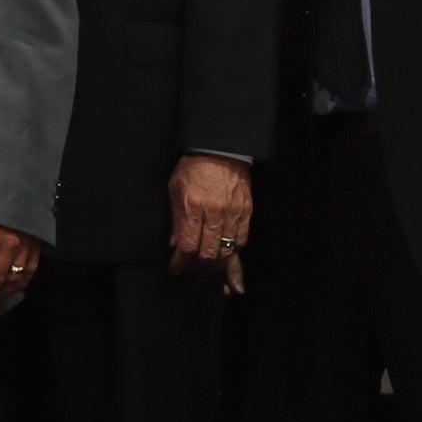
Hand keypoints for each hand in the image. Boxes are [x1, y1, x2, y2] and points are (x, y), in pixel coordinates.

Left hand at [167, 153, 252, 284]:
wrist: (220, 150)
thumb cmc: (194, 168)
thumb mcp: (175, 190)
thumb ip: (176, 220)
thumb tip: (175, 245)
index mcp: (193, 207)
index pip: (188, 246)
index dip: (181, 263)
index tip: (176, 268)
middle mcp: (215, 213)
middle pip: (208, 254)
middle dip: (196, 268)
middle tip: (189, 270)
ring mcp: (233, 213)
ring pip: (226, 252)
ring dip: (214, 265)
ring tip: (205, 268)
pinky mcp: (246, 212)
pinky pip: (241, 241)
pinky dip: (232, 253)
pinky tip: (223, 256)